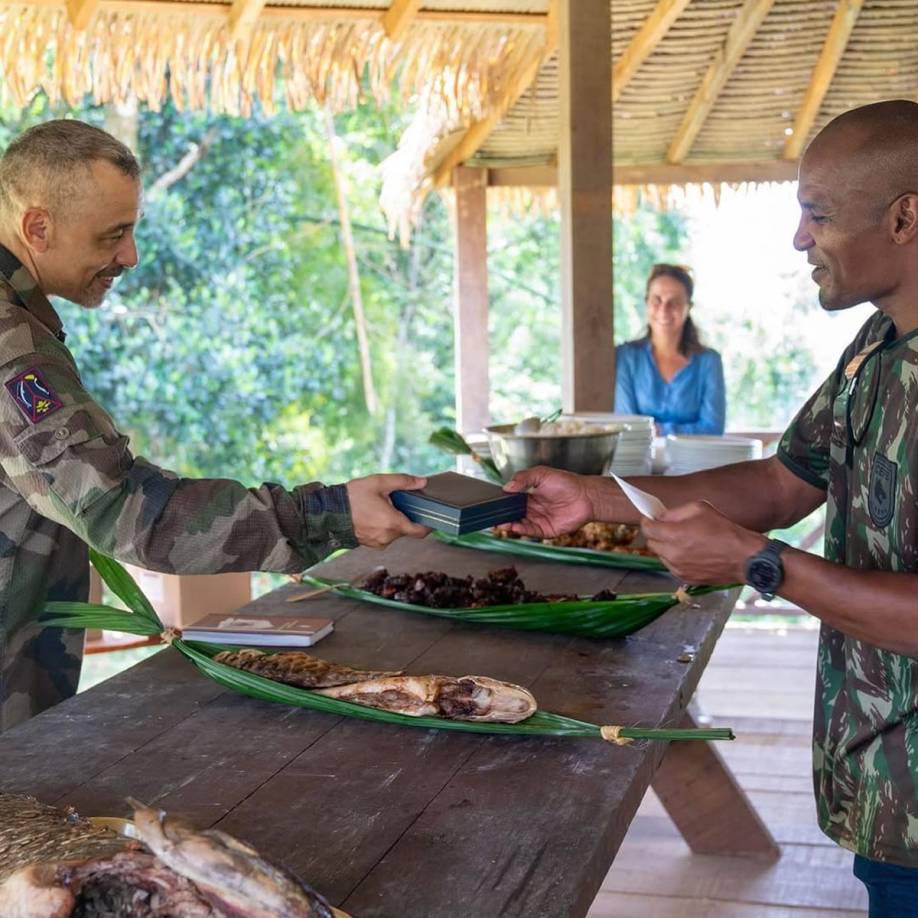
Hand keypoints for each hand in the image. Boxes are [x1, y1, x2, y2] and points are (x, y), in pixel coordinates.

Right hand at [346, 474, 430, 546]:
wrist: (328, 513)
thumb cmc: (351, 498)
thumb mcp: (378, 482)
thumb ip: (403, 481)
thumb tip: (422, 482)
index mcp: (393, 523)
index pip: (421, 531)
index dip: (428, 524)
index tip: (430, 516)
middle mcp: (387, 537)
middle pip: (406, 528)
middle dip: (404, 515)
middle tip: (395, 501)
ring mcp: (378, 542)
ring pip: (394, 532)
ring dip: (392, 521)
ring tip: (379, 506)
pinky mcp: (370, 544)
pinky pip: (383, 535)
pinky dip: (383, 526)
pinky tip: (373, 514)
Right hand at [501, 466, 594, 537]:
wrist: (585, 496)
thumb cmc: (567, 483)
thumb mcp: (542, 474)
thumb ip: (523, 478)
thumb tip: (507, 487)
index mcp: (530, 495)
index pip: (512, 500)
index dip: (503, 502)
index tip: (493, 503)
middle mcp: (533, 509)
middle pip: (514, 514)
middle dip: (503, 515)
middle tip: (493, 515)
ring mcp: (539, 520)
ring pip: (520, 524)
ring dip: (509, 524)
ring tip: (500, 522)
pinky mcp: (546, 530)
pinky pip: (531, 532)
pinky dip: (521, 530)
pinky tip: (514, 527)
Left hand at [641, 500, 765, 583]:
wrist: (744, 558)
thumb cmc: (725, 530)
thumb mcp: (700, 508)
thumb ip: (676, 512)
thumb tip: (661, 517)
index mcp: (673, 535)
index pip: (647, 529)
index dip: (647, 522)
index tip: (651, 519)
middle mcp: (672, 554)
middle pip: (651, 543)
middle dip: (656, 534)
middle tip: (668, 529)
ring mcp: (678, 568)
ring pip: (661, 556)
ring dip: (666, 548)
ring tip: (684, 542)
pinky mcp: (685, 578)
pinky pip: (672, 566)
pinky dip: (676, 559)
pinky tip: (691, 553)